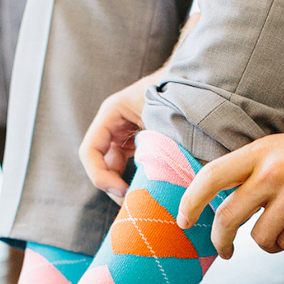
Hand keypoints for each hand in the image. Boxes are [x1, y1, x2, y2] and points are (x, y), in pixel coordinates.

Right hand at [78, 68, 165, 203]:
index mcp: (111, 114)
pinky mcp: (135, 141)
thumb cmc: (177, 93)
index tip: (123, 192)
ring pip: (112, 167)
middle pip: (99, 163)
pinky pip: (126, 165)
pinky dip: (135, 179)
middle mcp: (112, 124)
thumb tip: (164, 182)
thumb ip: (158, 147)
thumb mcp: (164, 120)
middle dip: (112, 186)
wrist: (193, 79)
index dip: (100, 177)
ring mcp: (122, 133)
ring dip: (124, 185)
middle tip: (134, 204)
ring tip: (143, 201)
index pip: (90, 152)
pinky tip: (151, 190)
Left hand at [177, 94, 283, 257]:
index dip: (190, 201)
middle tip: (224, 249)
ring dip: (269, 241)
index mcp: (260, 152)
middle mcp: (272, 174)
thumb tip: (229, 207)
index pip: (211, 177)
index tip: (184, 220)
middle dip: (220, 240)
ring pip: (261, 239)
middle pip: (227, 218)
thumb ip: (255, 172)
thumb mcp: (282, 148)